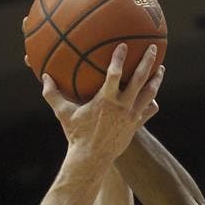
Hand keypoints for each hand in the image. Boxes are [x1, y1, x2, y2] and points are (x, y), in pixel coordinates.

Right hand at [40, 44, 163, 163]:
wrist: (92, 159)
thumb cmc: (77, 135)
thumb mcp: (63, 114)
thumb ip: (53, 94)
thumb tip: (44, 76)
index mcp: (105, 100)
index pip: (114, 74)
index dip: (119, 58)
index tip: (124, 45)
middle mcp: (122, 106)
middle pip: (139, 79)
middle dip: (147, 61)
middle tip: (153, 48)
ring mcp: (131, 116)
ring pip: (149, 94)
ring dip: (156, 79)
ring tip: (160, 68)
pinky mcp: (135, 126)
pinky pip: (148, 111)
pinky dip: (152, 102)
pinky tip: (153, 96)